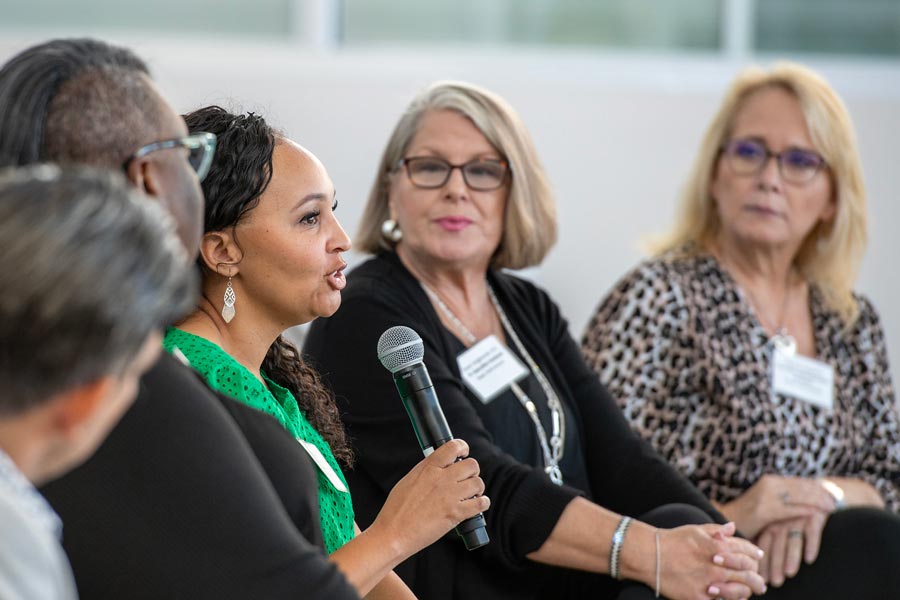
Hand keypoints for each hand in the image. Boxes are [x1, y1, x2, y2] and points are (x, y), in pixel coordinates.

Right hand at [367, 439, 489, 559]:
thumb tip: (438, 466)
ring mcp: (450, 495)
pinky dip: (482, 504)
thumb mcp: (409, 480)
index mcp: (428, 468)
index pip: (453, 446)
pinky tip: (477, 505)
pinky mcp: (455, 513)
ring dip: (477, 489)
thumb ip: (426, 471)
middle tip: (467, 479)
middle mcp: (441, 478)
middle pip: (472, 465)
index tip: (464, 453)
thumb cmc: (396, 510)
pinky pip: (480, 504)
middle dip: (472, 471)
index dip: (462, 448)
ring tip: (471, 494)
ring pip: (478, 483)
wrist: (393, 533)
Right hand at [658, 522, 766, 599]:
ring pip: (740, 591)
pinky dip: (730, 599)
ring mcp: (709, 582)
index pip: (746, 551)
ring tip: (750, 592)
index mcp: (717, 546)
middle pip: (748, 573)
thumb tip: (732, 527)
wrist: (649, 555)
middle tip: (760, 583)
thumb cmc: (672, 541)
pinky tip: (733, 598)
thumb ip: (716, 530)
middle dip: (757, 578)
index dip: (755, 554)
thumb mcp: (695, 530)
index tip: (758, 557)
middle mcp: (716, 565)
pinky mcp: (699, 597)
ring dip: (748, 591)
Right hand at [718, 474, 836, 537]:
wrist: (728, 521)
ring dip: (817, 501)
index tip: (834, 492)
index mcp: (772, 481)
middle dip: (822, 493)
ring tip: (832, 507)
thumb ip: (783, 499)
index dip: (818, 487)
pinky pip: (789, 510)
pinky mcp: (764, 510)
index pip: (801, 482)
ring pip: (799, 496)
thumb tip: (805, 500)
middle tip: (839, 500)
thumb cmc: (749, 516)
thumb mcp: (767, 502)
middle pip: (803, 487)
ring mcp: (766, 496)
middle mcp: (770, 485)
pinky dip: (804, 511)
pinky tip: (817, 514)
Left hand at [756, 511, 827, 586]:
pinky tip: (809, 559)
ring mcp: (799, 515)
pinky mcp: (816, 514)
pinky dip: (811, 545)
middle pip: (777, 542)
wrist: (820, 491)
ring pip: (793, 538)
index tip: (762, 577)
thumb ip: (770, 535)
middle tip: (775, 582)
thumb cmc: (797, 511)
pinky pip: (812, 531)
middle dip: (775, 562)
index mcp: (772, 518)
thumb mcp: (781, 520)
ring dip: (791, 557)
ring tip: (789, 574)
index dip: (763, 560)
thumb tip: (758, 559)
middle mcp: (783, 517)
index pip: (764, 541)